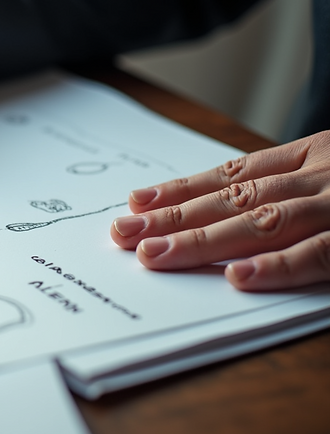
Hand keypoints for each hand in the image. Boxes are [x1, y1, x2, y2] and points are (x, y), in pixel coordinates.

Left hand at [110, 131, 329, 290]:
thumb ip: (291, 192)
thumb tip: (227, 214)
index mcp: (314, 156)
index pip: (234, 174)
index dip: (183, 190)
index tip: (137, 202)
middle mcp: (322, 178)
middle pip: (236, 198)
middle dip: (175, 217)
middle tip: (124, 232)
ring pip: (264, 222)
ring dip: (204, 241)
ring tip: (154, 254)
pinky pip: (319, 254)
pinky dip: (276, 266)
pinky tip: (236, 276)